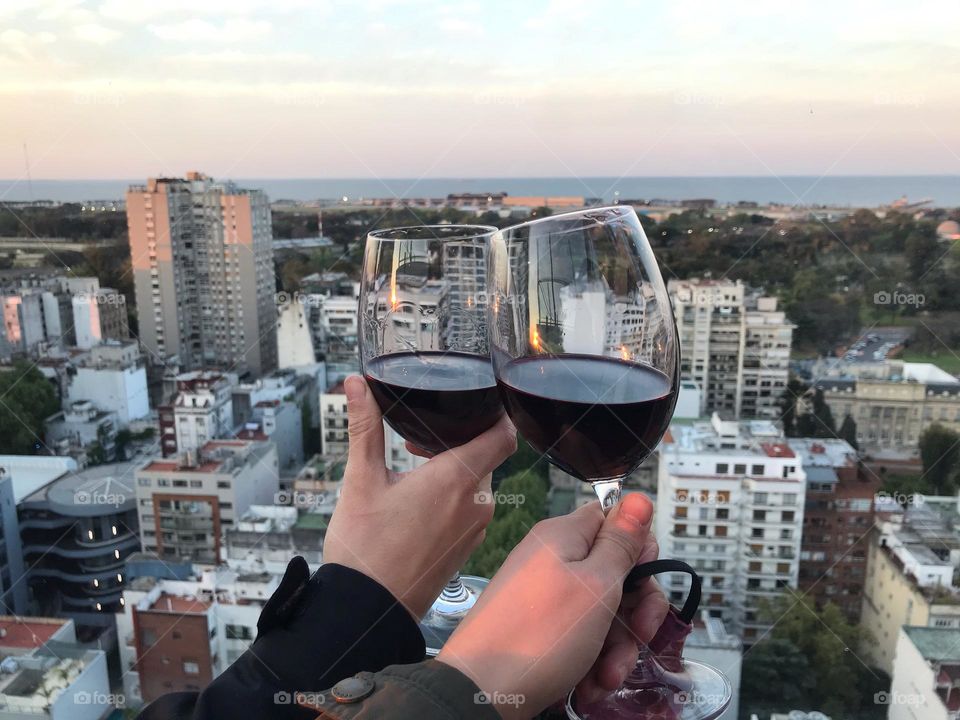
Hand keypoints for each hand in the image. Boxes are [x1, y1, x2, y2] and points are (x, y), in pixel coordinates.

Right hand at [323, 375, 516, 618]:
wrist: (366, 611)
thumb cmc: (364, 548)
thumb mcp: (361, 480)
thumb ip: (364, 427)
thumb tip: (356, 384)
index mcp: (456, 479)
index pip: (503, 435)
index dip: (496, 413)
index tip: (473, 404)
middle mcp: (476, 503)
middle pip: (485, 455)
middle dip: (455, 441)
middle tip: (416, 442)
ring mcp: (475, 529)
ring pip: (476, 483)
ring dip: (451, 470)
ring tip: (411, 472)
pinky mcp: (467, 548)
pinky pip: (470, 509)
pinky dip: (452, 497)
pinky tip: (416, 503)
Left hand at [437, 494, 666, 719]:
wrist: (480, 690)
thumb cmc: (543, 633)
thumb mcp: (596, 585)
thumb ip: (621, 543)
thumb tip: (638, 496)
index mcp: (564, 536)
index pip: (614, 520)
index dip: (639, 549)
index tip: (645, 582)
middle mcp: (553, 559)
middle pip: (615, 572)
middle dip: (634, 612)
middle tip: (641, 637)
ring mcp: (544, 595)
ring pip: (601, 612)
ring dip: (614, 648)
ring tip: (606, 678)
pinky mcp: (539, 628)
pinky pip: (579, 636)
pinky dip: (590, 661)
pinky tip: (589, 686)